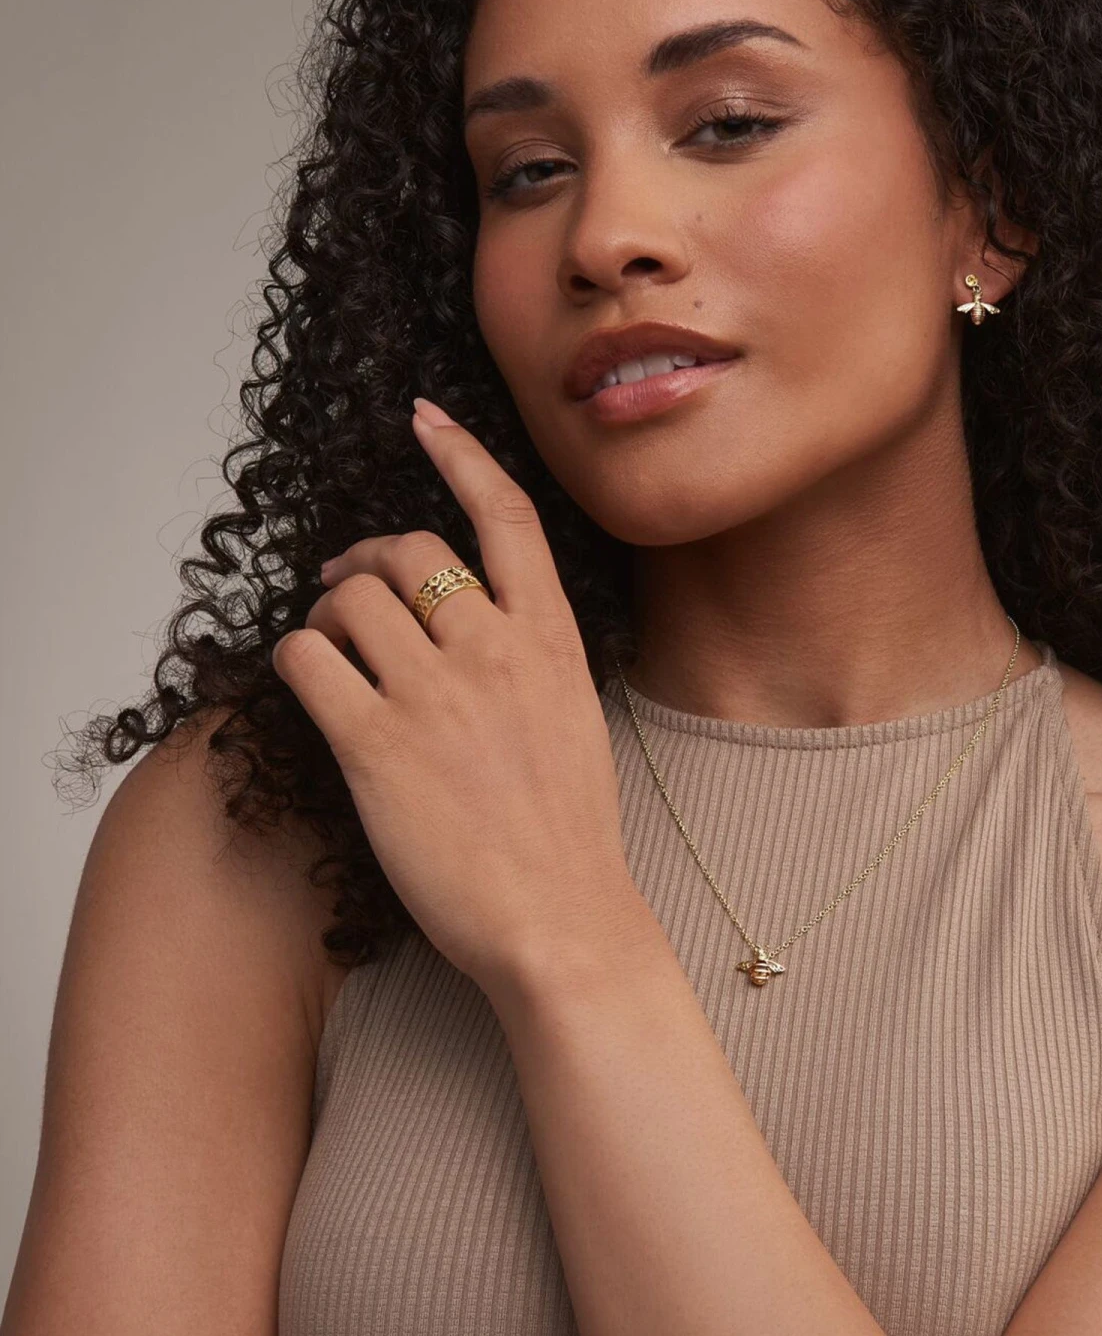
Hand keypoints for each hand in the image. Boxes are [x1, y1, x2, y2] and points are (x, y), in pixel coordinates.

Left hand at [270, 396, 635, 994]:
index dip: (461, 454)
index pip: (506, 517)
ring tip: (330, 645)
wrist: (558, 918)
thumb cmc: (567, 831)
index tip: (424, 417)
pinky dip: (296, 658)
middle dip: (364, 555)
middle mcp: (494, 650)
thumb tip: (469, 622)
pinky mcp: (374, 744)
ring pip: (349, 597)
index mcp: (550, 640)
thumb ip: (528, 657)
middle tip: (345, 581)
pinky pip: (308, 659)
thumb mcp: (572, 717)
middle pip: (409, 550)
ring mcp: (434, 695)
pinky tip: (310, 683)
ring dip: (326, 611)